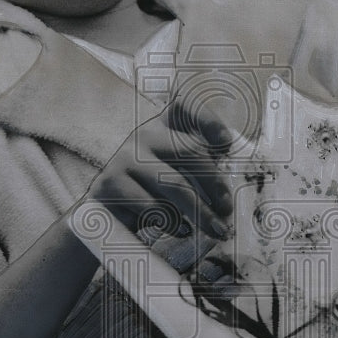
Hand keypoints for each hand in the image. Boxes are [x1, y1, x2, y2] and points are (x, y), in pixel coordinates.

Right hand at [82, 101, 234, 240]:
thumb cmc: (152, 193)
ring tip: (217, 229)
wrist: (106, 217)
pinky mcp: (111, 184)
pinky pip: (152, 206)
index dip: (208, 120)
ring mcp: (125, 157)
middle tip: (227, 208)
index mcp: (163, 126)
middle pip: (188, 151)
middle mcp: (144, 135)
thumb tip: (231, 189)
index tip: (227, 143)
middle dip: (214, 182)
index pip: (184, 106)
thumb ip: (199, 169)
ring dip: (201, 211)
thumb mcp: (175, 173)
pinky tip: (182, 231)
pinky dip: (173, 223)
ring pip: (173, 183)